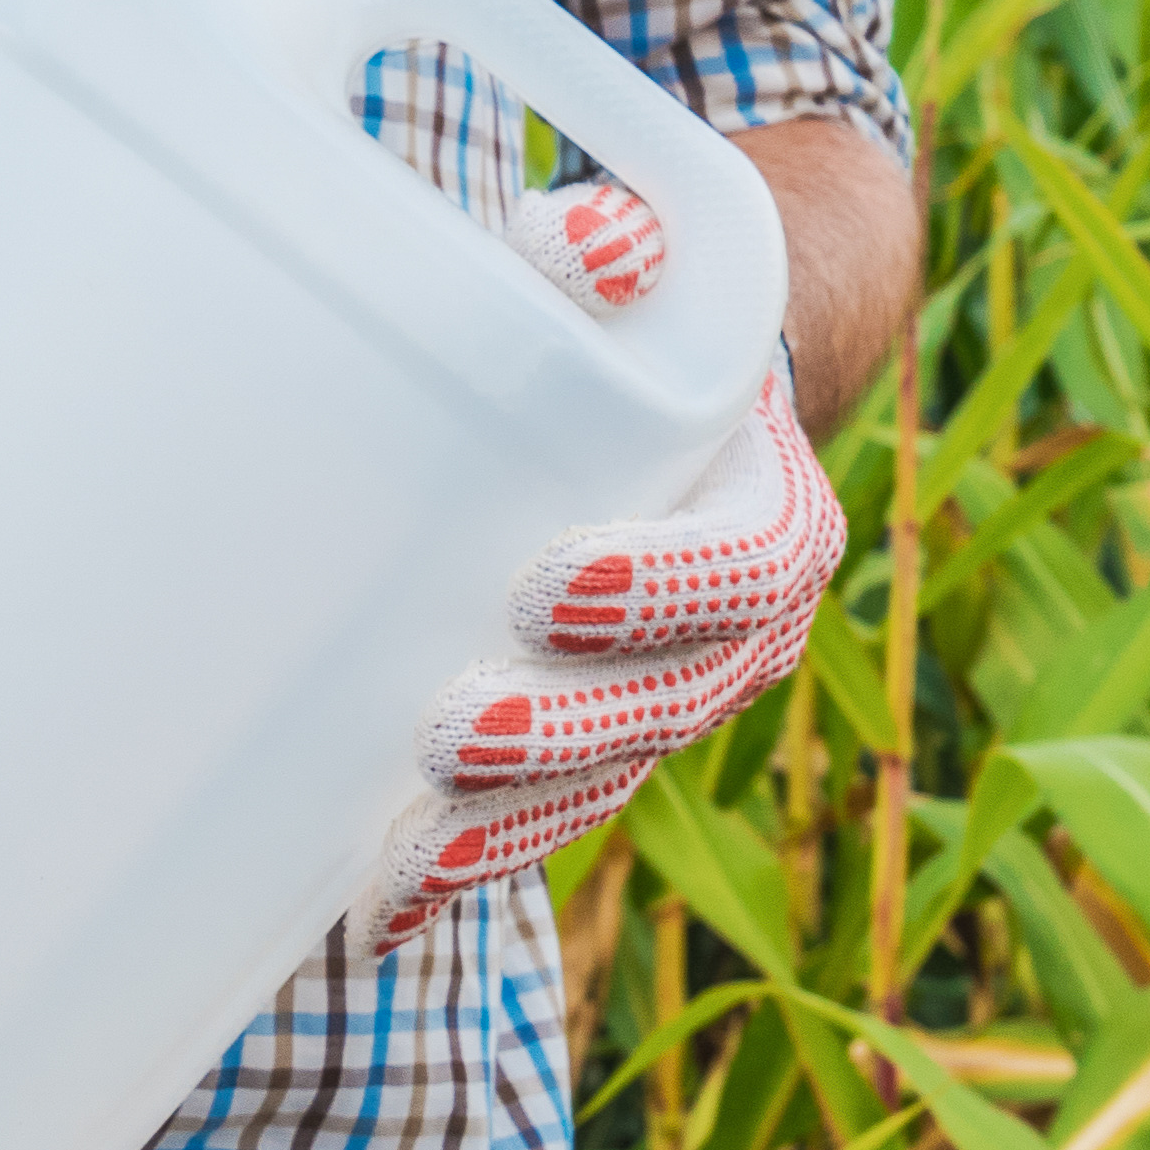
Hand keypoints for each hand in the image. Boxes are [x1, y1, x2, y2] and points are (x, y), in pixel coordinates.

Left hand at [356, 182, 842, 951]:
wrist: (670, 396)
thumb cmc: (632, 318)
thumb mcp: (632, 265)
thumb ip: (615, 246)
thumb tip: (588, 245)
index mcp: (772, 506)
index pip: (751, 561)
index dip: (664, 584)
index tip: (547, 582)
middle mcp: (741, 627)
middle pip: (673, 700)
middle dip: (564, 727)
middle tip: (450, 727)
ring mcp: (665, 700)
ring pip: (608, 781)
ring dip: (512, 822)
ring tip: (406, 844)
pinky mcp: (588, 747)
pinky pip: (543, 819)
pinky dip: (466, 863)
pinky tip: (377, 904)